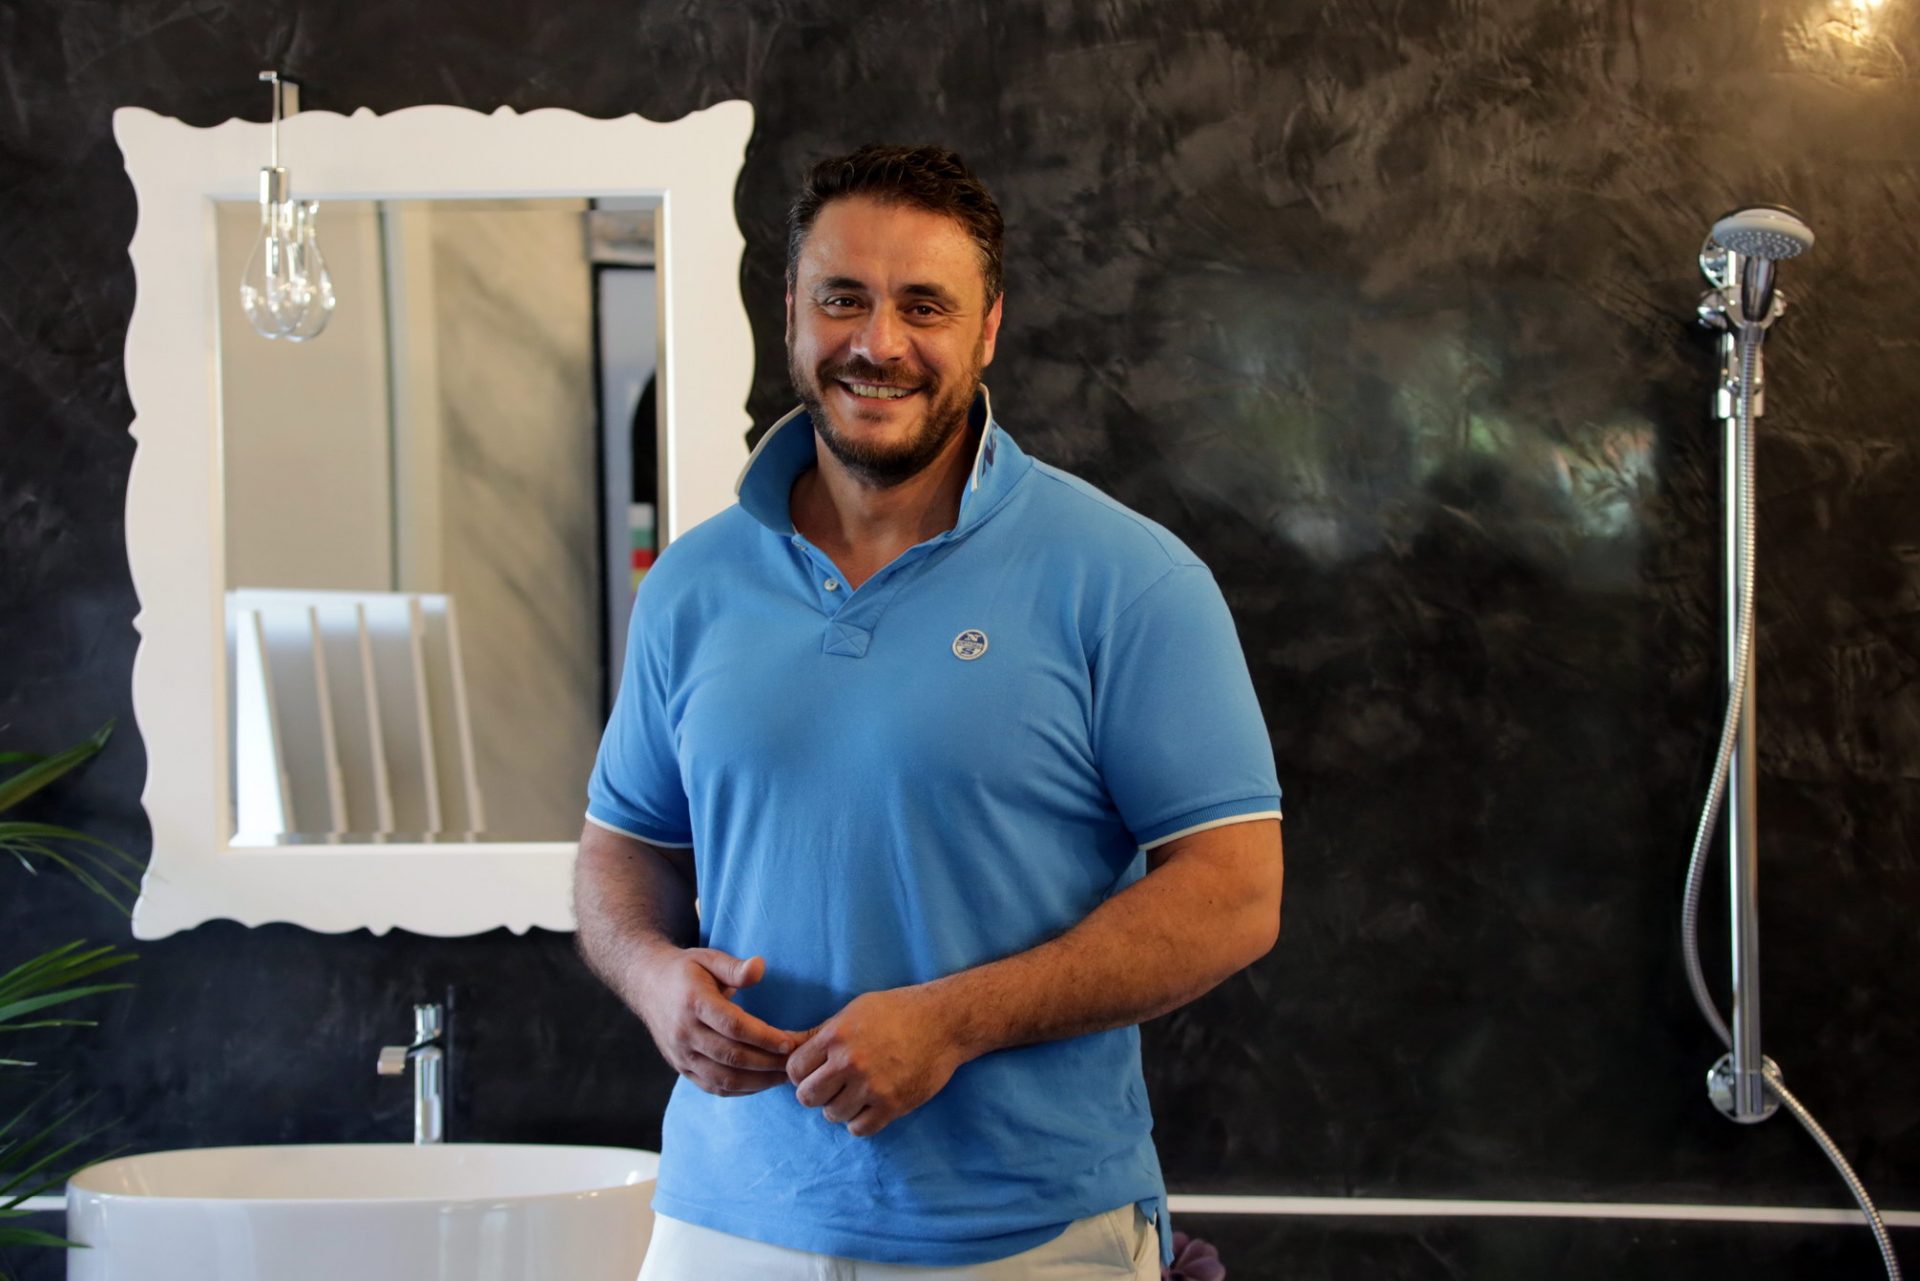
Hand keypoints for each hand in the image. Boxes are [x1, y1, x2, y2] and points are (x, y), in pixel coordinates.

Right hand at [629, 947, 800, 1096]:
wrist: (647, 986)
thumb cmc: (686, 971)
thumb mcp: (709, 958)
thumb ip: (735, 966)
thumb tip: (760, 966)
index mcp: (693, 1002)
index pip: (733, 1026)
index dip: (764, 1037)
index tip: (790, 1042)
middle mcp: (684, 1032)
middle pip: (731, 1056)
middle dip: (768, 1063)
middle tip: (796, 1063)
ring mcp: (681, 1054)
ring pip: (723, 1078)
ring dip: (758, 1082)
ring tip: (785, 1076)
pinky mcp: (681, 1068)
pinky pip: (713, 1087)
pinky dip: (741, 1090)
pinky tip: (762, 1083)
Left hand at [786, 987, 964, 1137]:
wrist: (945, 1022)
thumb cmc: (898, 1011)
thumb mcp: (854, 1011)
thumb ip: (822, 1033)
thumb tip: (787, 1047)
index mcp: (837, 1035)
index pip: (794, 1070)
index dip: (801, 1073)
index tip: (815, 1072)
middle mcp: (850, 1062)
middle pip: (807, 1097)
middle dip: (816, 1093)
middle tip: (832, 1086)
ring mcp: (872, 1086)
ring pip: (832, 1115)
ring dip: (840, 1108)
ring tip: (855, 1093)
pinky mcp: (892, 1105)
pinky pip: (859, 1129)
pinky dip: (860, 1121)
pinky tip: (869, 1106)